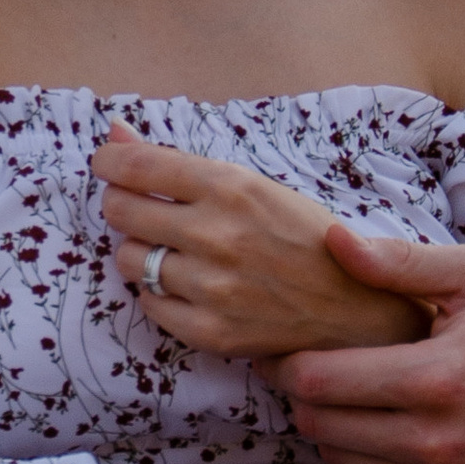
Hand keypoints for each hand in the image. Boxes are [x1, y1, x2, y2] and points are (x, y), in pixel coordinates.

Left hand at [93, 127, 425, 357]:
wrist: (357, 309)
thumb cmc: (306, 238)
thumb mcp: (256, 186)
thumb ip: (179, 163)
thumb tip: (115, 132)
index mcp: (231, 187)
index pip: (137, 165)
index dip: (110, 161)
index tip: (108, 165)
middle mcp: (217, 234)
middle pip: (120, 210)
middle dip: (121, 204)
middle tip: (141, 209)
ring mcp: (213, 287)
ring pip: (127, 260)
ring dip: (139, 252)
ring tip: (171, 251)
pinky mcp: (211, 331)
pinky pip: (149, 303)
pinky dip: (158, 293)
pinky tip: (186, 285)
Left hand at [270, 224, 464, 463]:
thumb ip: (401, 261)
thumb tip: (333, 242)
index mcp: (439, 381)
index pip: (318, 383)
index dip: (285, 363)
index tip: (280, 347)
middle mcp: (440, 446)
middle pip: (319, 427)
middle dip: (304, 394)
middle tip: (312, 366)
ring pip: (341, 461)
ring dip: (334, 428)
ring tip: (354, 393)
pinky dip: (368, 459)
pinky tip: (389, 426)